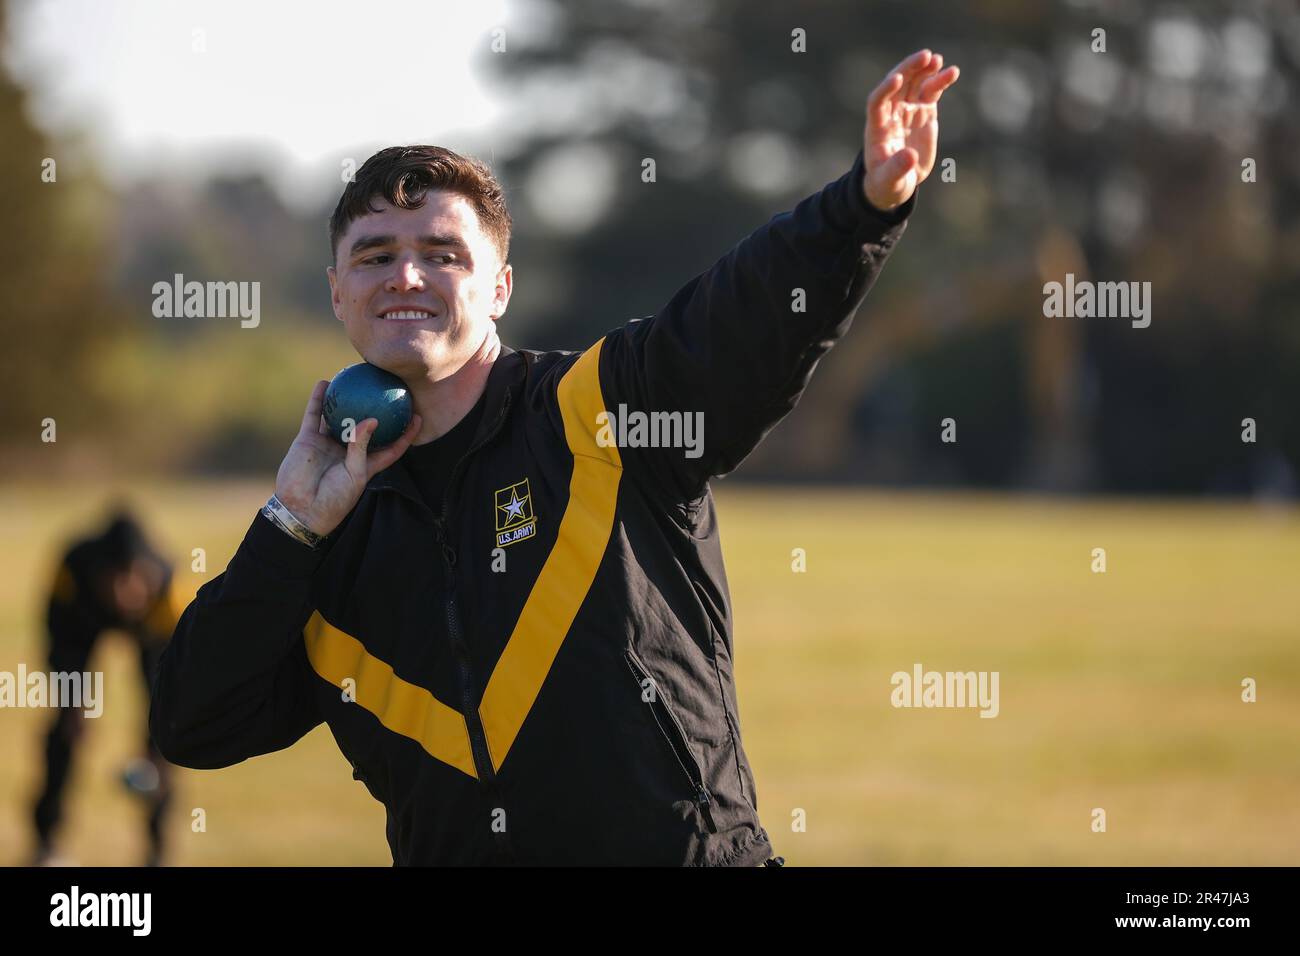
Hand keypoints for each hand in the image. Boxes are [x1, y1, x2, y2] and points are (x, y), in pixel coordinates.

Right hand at [274, 379, 421, 537]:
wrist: (301, 509)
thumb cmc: (334, 499)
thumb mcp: (355, 475)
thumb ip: (362, 447)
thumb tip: (372, 420)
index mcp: (365, 464)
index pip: (390, 446)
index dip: (405, 433)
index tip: (417, 416)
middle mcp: (348, 451)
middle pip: (364, 425)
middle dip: (375, 408)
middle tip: (386, 388)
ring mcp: (327, 444)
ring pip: (338, 416)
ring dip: (345, 398)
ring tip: (353, 377)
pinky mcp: (308, 440)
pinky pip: (314, 415)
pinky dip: (318, 399)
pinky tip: (324, 383)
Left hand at [864, 49, 959, 211]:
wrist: (898, 181)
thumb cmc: (888, 182)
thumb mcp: (889, 180)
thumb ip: (897, 168)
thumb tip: (910, 156)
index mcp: (877, 127)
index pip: (877, 101)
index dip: (885, 89)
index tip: (897, 78)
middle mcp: (891, 113)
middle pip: (897, 84)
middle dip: (909, 69)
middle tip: (926, 56)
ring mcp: (908, 110)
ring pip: (915, 83)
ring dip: (925, 70)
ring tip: (939, 60)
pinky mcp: (924, 112)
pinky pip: (931, 91)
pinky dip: (940, 81)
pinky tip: (952, 72)